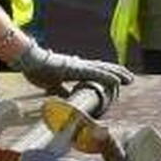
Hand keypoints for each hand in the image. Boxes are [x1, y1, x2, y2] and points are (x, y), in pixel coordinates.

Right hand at [10, 41, 133, 93]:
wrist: (29, 61)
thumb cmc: (38, 70)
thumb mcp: (53, 85)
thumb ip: (63, 91)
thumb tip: (70, 99)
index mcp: (75, 69)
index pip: (96, 72)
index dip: (108, 75)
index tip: (119, 81)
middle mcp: (80, 65)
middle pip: (103, 68)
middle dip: (118, 73)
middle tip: (130, 79)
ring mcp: (79, 66)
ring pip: (103, 69)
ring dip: (117, 74)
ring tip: (130, 79)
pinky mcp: (76, 68)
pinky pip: (96, 73)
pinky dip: (108, 76)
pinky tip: (118, 80)